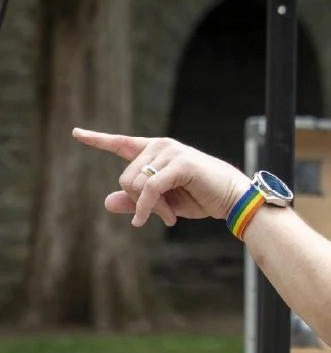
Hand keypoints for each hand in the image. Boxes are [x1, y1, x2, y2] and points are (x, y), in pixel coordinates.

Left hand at [72, 129, 249, 227]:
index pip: (121, 143)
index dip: (97, 139)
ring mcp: (170, 152)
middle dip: (139, 203)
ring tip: (169, 215)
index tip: (76, 133)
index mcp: (156, 151)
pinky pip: (149, 189)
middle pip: (125, 178)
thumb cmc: (200, 197)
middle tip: (162, 215)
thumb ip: (136, 201)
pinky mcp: (180, 164)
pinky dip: (150, 208)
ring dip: (149, 208)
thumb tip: (107, 202)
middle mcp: (161, 146)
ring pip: (135, 185)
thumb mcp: (163, 202)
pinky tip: (165, 220)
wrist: (231, 199)